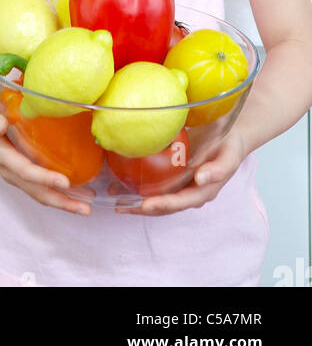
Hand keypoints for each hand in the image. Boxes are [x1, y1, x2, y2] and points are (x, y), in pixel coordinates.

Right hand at [0, 95, 93, 215]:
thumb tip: (0, 124)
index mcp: (0, 155)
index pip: (25, 171)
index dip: (44, 178)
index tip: (65, 182)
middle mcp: (9, 171)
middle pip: (36, 191)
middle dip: (62, 201)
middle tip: (86, 208)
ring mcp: (15, 176)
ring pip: (40, 194)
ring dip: (63, 203)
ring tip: (86, 207)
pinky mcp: (21, 175)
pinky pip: (40, 190)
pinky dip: (58, 196)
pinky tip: (76, 195)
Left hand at [114, 124, 247, 216]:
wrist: (232, 137)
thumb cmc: (230, 147)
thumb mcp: (229, 156)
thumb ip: (218, 169)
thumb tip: (201, 179)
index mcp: (203, 192)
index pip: (179, 202)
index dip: (162, 205)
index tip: (144, 205)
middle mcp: (189, 192)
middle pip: (163, 205)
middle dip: (141, 208)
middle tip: (120, 206)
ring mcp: (180, 185)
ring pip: (156, 196)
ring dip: (135, 199)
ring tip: (113, 196)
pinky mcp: (173, 175)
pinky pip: (155, 182)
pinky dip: (138, 184)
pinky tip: (121, 178)